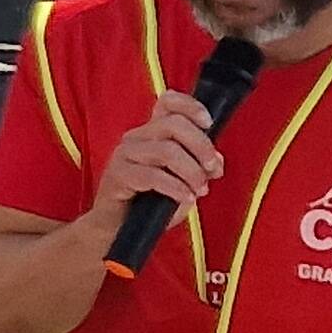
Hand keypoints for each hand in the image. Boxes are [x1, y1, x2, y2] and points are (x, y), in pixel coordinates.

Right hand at [98, 87, 227, 225]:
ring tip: (199, 190)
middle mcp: (136, 138)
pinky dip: (177, 188)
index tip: (208, 123)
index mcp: (151, 134)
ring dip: (192, 172)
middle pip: (174, 125)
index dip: (190, 106)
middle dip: (202, 146)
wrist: (116, 229)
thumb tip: (215, 161)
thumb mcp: (182, 182)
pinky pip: (153, 176)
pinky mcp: (117, 175)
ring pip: (167, 150)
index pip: (167, 103)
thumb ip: (199, 168)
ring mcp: (124, 155)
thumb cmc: (148, 204)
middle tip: (213, 170)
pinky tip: (186, 199)